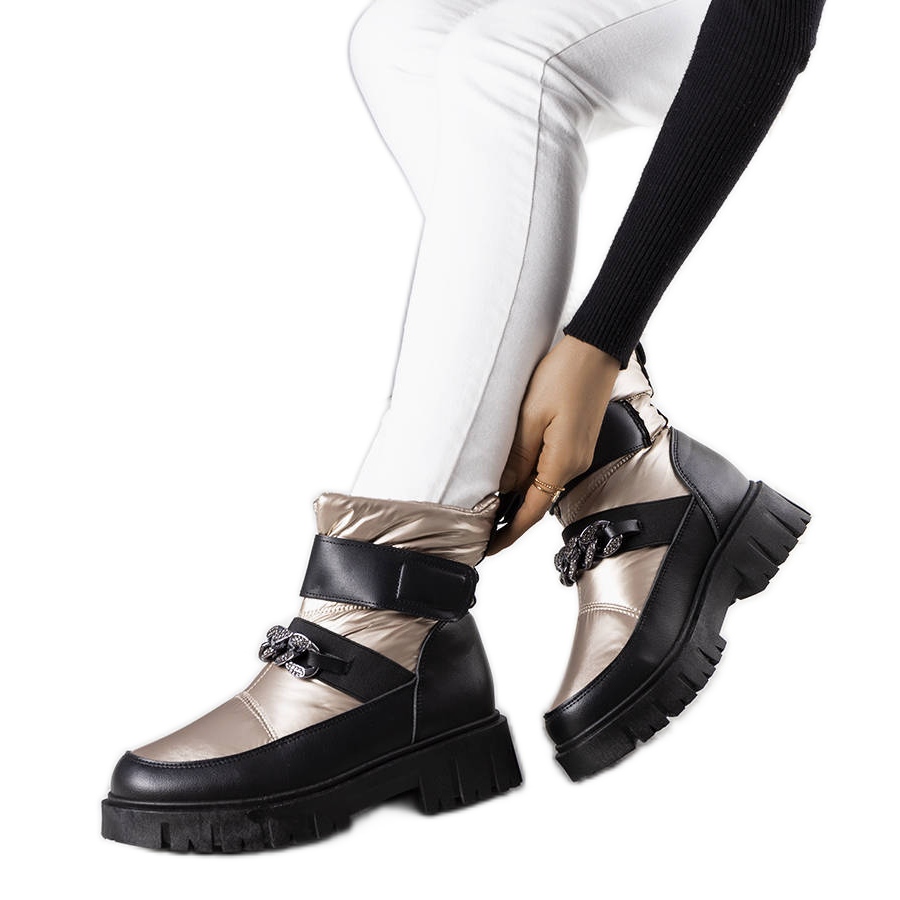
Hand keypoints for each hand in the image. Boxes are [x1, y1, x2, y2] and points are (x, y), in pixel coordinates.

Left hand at [487, 335, 619, 554]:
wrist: (595, 349)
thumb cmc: (564, 375)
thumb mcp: (530, 417)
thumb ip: (516, 457)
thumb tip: (502, 489)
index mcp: (562, 463)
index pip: (530, 513)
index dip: (507, 534)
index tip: (487, 548)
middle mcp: (573, 464)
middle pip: (535, 501)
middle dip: (508, 517)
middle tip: (478, 526)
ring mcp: (577, 454)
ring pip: (541, 484)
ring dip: (517, 495)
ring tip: (487, 502)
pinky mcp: (575, 442)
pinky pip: (548, 468)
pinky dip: (528, 476)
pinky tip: (509, 473)